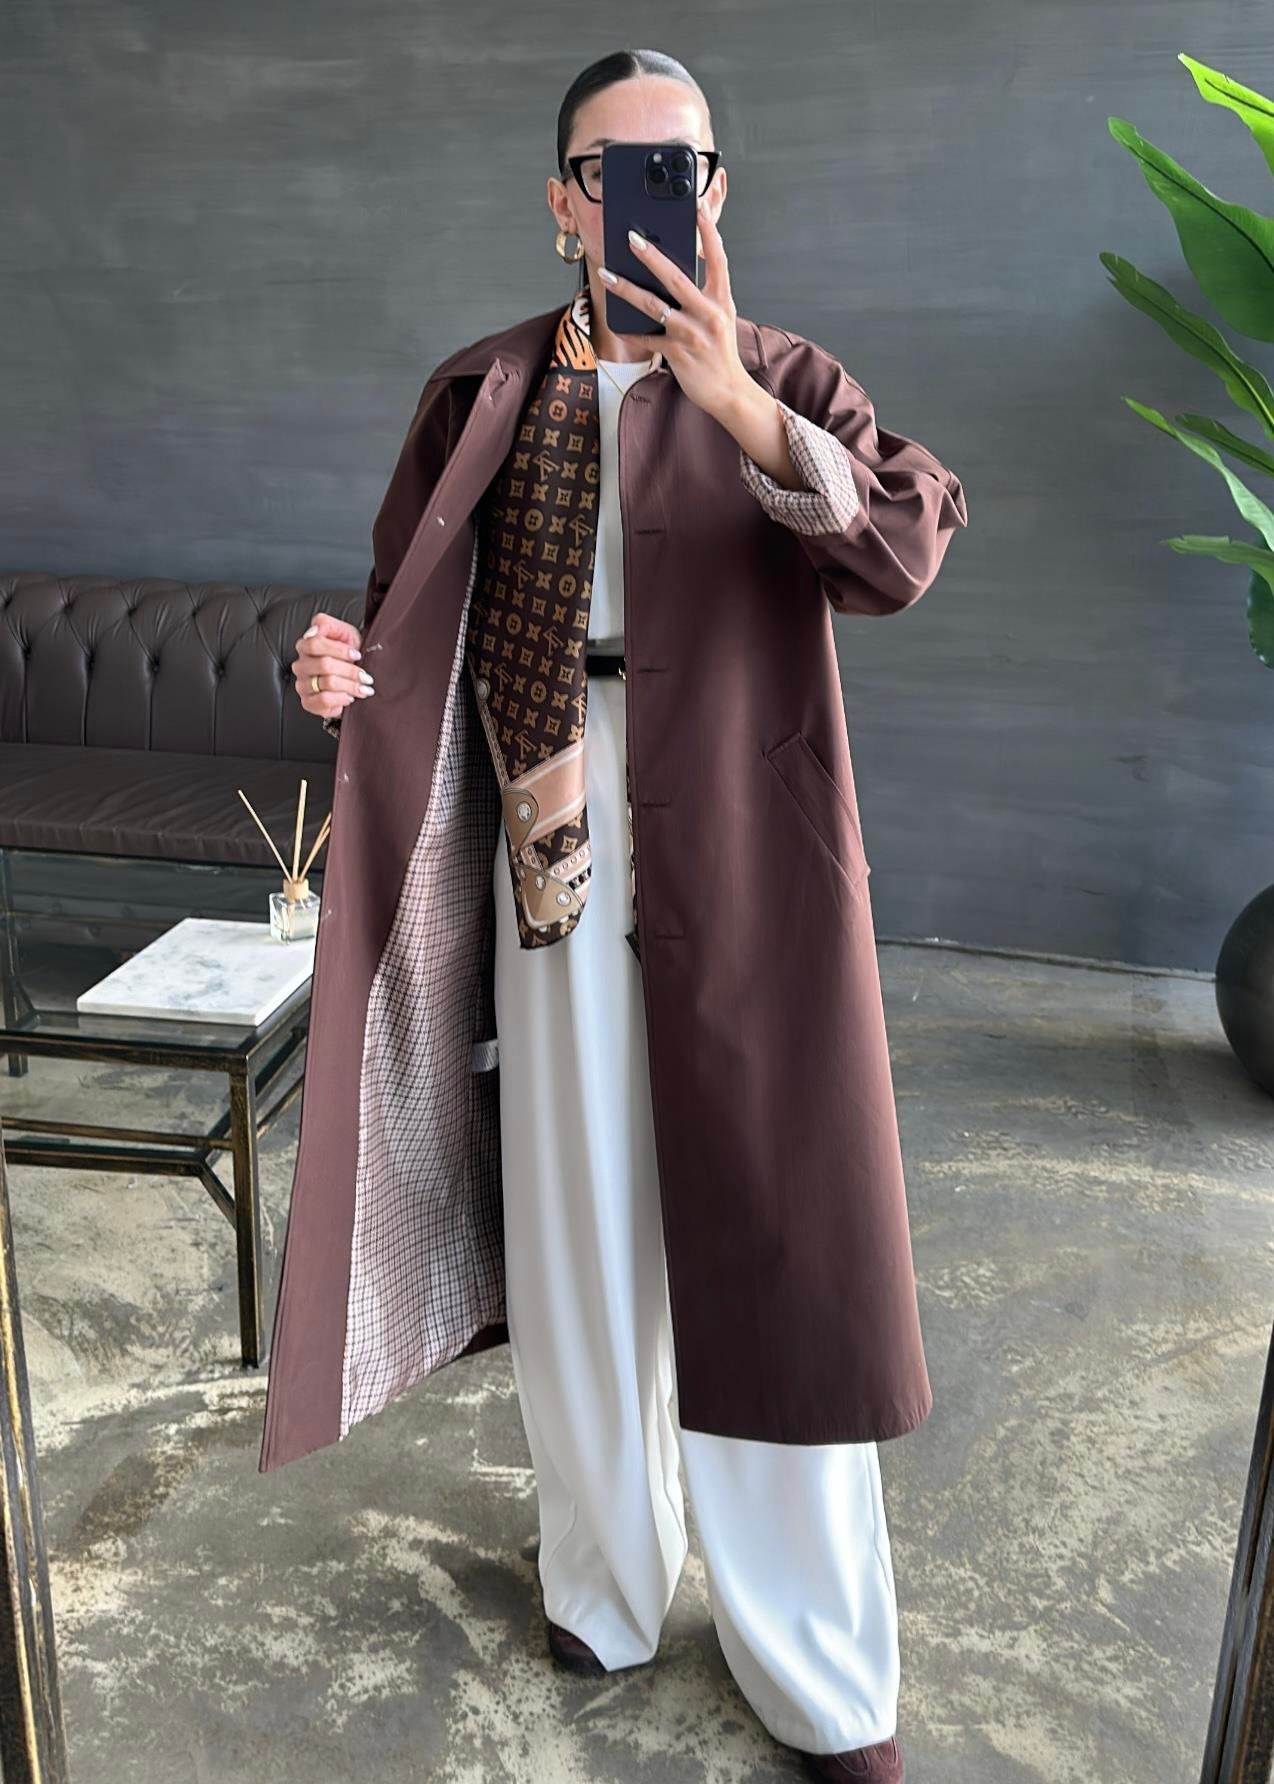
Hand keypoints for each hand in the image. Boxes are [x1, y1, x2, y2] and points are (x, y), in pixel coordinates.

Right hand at [292, 611, 371, 722]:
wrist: (351, 677)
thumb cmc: (347, 654)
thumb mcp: (343, 633)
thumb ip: (327, 624)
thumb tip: (314, 629)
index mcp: (305, 646)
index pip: (315, 644)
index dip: (339, 650)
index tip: (357, 653)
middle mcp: (301, 666)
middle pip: (325, 665)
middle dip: (350, 670)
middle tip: (365, 676)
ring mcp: (302, 685)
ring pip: (327, 683)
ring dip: (351, 686)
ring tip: (363, 688)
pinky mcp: (308, 702)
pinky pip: (324, 700)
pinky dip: (341, 699)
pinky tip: (350, 697)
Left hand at [598, 198, 753, 423]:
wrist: (729, 391)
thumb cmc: (720, 351)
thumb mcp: (720, 316)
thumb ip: (703, 294)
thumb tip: (672, 272)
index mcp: (721, 300)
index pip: (718, 259)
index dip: (708, 232)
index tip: (697, 208)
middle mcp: (709, 314)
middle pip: (677, 279)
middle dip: (652, 257)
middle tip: (631, 238)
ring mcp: (692, 335)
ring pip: (654, 306)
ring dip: (627, 289)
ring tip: (606, 274)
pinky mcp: (678, 354)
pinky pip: (648, 338)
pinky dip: (630, 330)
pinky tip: (615, 320)